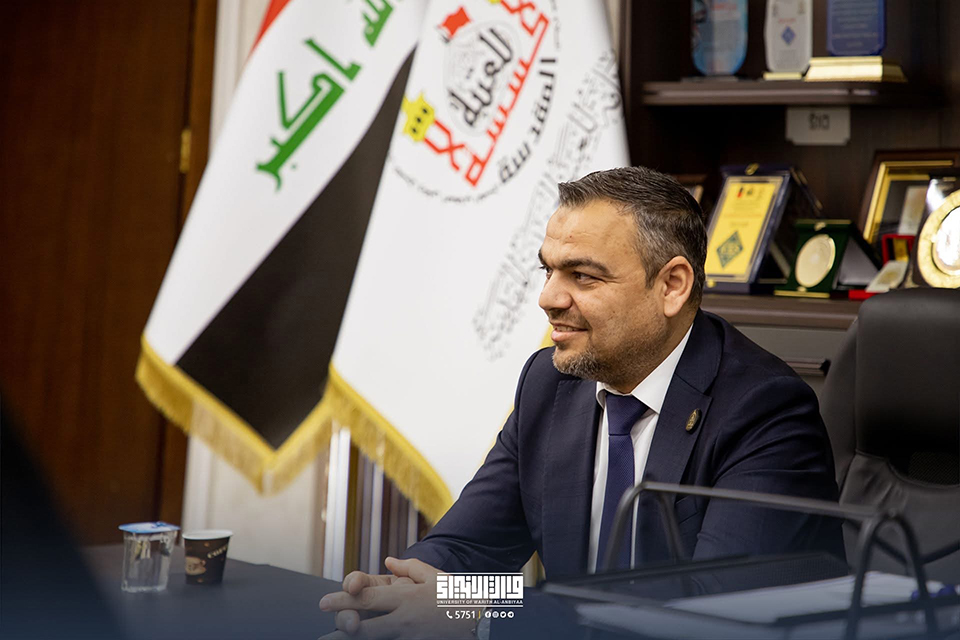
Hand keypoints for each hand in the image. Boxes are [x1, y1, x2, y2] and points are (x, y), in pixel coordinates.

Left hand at [318, 557, 474, 639]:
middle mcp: (403, 619)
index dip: (343, 600)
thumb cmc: (457, 596)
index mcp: (405, 598)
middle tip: (323, 629)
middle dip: (340, 626)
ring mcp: (408, 637)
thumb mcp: (434, 576)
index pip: (367, 598)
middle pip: (364, 626)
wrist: (481, 620)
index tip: (324, 602)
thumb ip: (409, 568)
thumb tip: (389, 563)